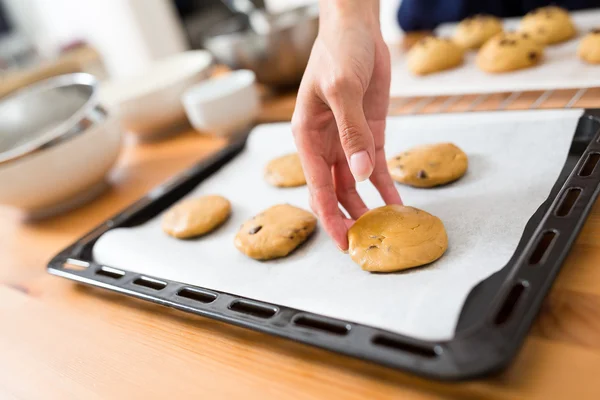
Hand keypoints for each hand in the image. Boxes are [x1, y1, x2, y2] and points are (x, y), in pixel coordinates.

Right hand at [292, 0, 401, 249]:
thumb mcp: (342, 89)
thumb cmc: (338, 52)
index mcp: (307, 137)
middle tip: (365, 246)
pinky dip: (385, 186)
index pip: (317, 188)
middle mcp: (325, 144)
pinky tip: (397, 203)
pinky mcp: (369, 134)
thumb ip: (352, 133)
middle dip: (347, 219)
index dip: (330, 218)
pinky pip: (376, 167)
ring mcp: (348, 141)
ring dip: (366, 207)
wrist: (356, 29)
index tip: (343, 244)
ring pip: (354, 185)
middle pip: (334, 193)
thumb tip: (360, 175)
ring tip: (383, 229)